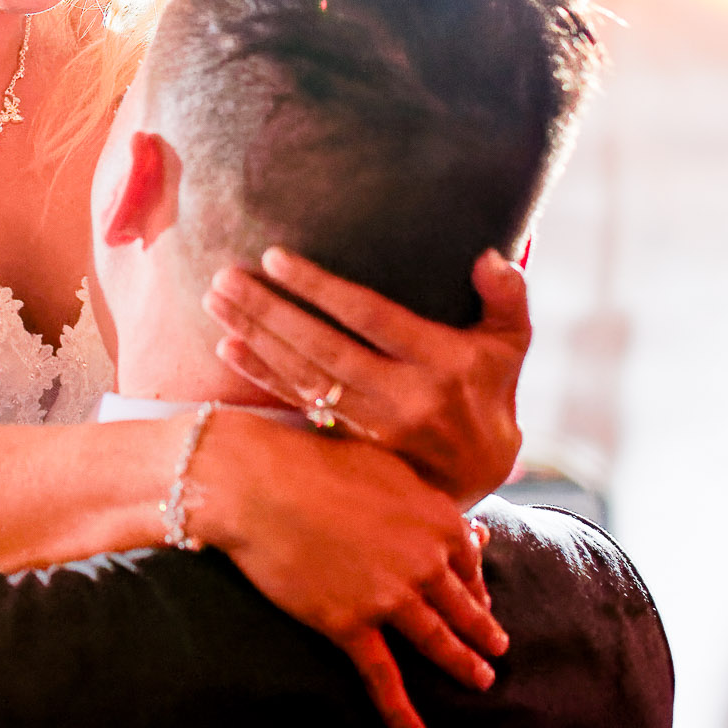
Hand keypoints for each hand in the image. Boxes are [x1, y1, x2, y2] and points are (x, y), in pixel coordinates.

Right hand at [193, 413, 508, 727]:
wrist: (260, 482)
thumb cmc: (316, 462)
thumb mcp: (385, 467)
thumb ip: (425, 500)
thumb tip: (462, 524)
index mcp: (438, 518)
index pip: (470, 561)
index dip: (477, 584)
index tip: (481, 599)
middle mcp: (425, 561)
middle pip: (464, 606)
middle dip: (483, 630)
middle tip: (499, 649)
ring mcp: (389, 596)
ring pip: (438, 641)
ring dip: (464, 665)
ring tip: (482, 681)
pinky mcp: (350, 624)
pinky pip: (383, 678)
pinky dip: (402, 715)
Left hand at [205, 247, 531, 502]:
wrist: (483, 471)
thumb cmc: (491, 387)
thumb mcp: (511, 341)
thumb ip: (507, 295)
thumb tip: (487, 255)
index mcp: (442, 362)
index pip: (370, 318)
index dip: (320, 288)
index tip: (275, 257)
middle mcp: (406, 397)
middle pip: (323, 350)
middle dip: (269, 312)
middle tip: (225, 278)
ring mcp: (376, 426)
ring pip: (305, 378)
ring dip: (256, 339)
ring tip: (216, 303)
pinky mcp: (354, 445)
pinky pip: (300, 406)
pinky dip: (261, 378)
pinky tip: (227, 348)